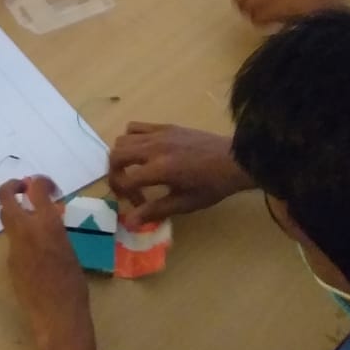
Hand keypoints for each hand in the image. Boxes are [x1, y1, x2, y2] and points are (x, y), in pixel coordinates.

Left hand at [0, 176, 99, 349]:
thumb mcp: (70, 249)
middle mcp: (26, 231)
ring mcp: (13, 246)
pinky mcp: (9, 262)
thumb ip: (55, 230)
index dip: (40, 181)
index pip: (36, 188)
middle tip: (25, 189)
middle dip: (12, 186)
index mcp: (47, 225)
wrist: (57, 317)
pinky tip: (35, 250)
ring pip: (6, 218)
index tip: (50, 188)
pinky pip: (12, 240)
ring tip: (32, 218)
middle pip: (5, 196)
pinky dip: (21, 236)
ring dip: (16, 211)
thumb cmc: (74, 286)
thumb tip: (49, 219)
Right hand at [109, 123, 252, 227]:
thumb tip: (130, 223)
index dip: (123, 193)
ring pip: (122, 139)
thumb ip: (155, 210)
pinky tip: (143, 152)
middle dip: (115, 173)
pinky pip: (135, 127)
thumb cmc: (212, 186)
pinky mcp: (164, 126)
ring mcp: (158, 134)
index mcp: (160, 169)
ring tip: (134, 170)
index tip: (136, 203)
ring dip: (121, 156)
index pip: (124, 178)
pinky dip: (131, 139)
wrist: (234, 160)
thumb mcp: (185, 203)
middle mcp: (154, 148)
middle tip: (127, 187)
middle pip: (116, 155)